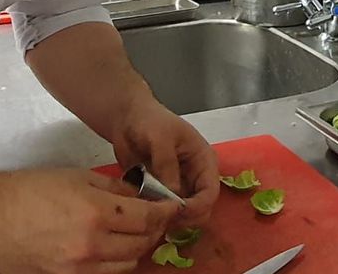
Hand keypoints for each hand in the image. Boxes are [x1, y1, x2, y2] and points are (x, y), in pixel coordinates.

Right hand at [0, 168, 179, 273]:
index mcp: (96, 213)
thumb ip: (115, 189)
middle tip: (155, 219)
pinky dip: (114, 264)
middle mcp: (91, 245)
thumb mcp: (78, 177)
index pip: (147, 219)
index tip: (173, 207)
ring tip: (133, 234)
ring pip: (126, 266)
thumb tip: (142, 195)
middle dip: (155, 230)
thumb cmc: (31, 189)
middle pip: (142, 245)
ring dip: (136, 250)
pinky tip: (110, 249)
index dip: (166, 213)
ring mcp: (78, 268)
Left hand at [110, 98, 219, 227]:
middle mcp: (196, 177)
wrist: (126, 119)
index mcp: (204, 161)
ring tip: (150, 215)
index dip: (197, 207)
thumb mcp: (160, 138)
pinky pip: (165, 212)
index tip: (175, 212)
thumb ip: (167, 165)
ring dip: (170, 219)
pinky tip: (144, 213)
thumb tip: (173, 195)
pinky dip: (157, 216)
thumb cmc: (149, 121)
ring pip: (184, 215)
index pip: (210, 192)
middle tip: (160, 218)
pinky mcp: (163, 193)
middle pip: (201, 209)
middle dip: (184, 217)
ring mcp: (180, 187)